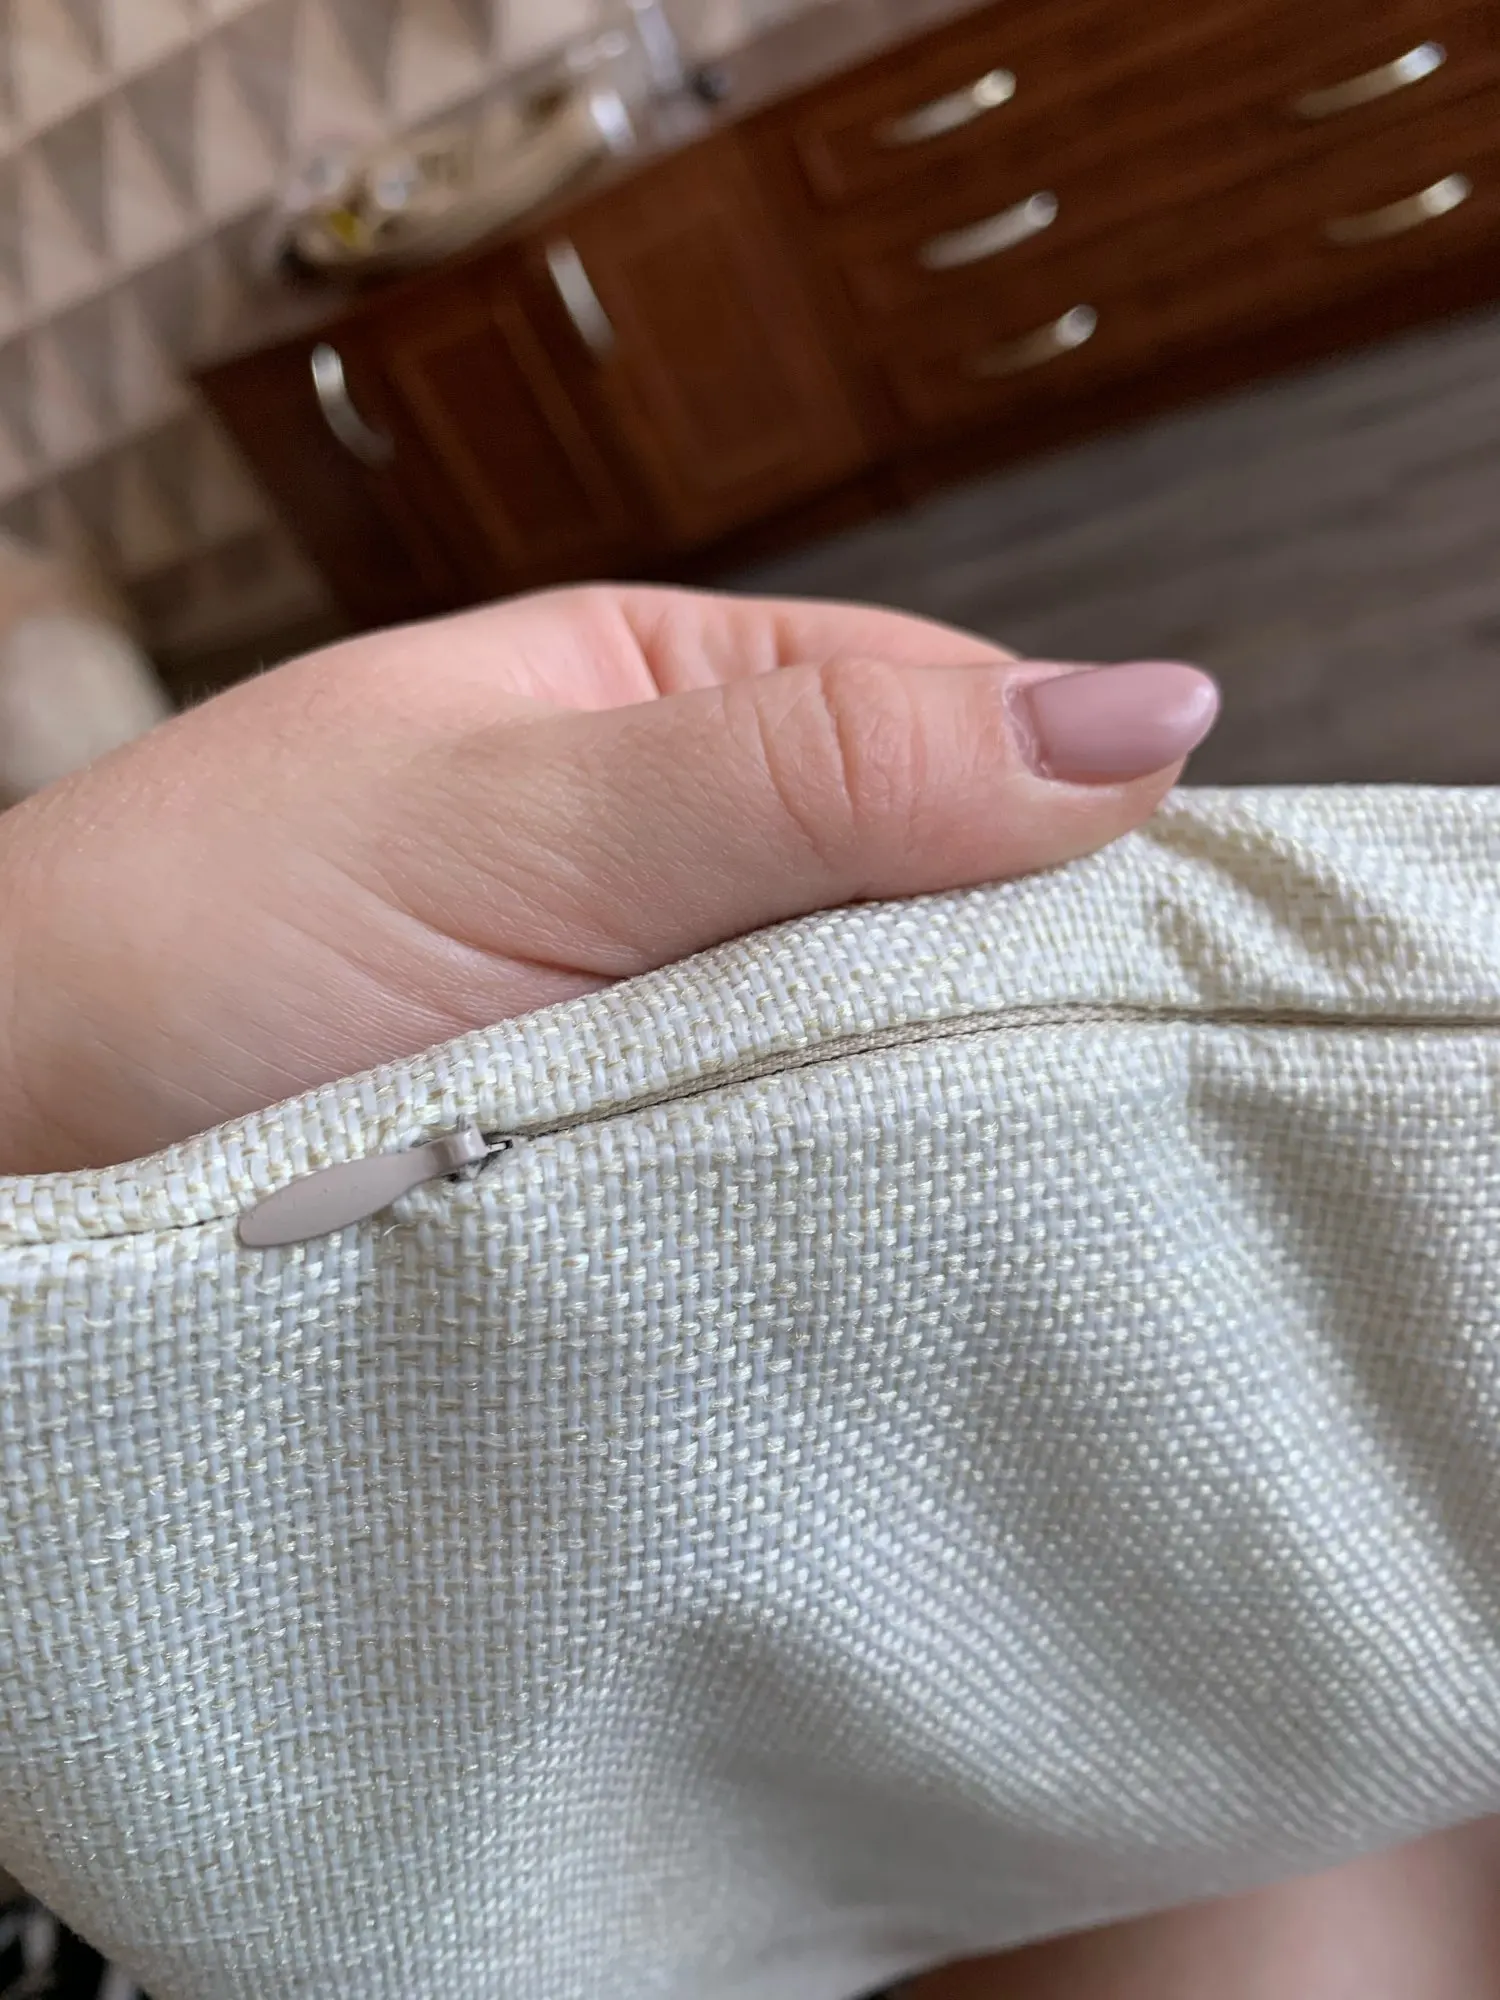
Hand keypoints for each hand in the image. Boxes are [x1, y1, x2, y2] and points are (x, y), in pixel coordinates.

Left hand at [0, 585, 1216, 1173]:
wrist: (12, 1154)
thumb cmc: (212, 935)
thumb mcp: (529, 816)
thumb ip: (817, 772)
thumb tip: (1150, 716)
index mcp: (687, 708)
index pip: (958, 740)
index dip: (1068, 842)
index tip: (1157, 974)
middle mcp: (696, 864)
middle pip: (938, 916)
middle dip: (1000, 1013)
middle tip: (1076, 1129)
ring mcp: (672, 1027)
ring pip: (876, 1067)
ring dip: (918, 1136)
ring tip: (993, 1224)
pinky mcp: (639, 1180)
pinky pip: (789, 1189)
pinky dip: (832, 1226)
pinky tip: (881, 1278)